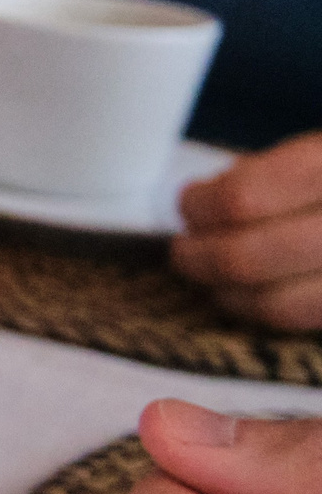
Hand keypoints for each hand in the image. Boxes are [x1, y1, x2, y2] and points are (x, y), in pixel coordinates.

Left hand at [173, 136, 321, 330]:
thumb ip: (278, 170)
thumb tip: (202, 201)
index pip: (247, 197)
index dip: (204, 206)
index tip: (188, 204)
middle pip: (252, 257)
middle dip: (202, 256)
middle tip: (184, 249)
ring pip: (281, 304)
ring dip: (230, 294)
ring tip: (210, 278)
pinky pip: (314, 323)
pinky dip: (272, 315)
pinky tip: (255, 299)